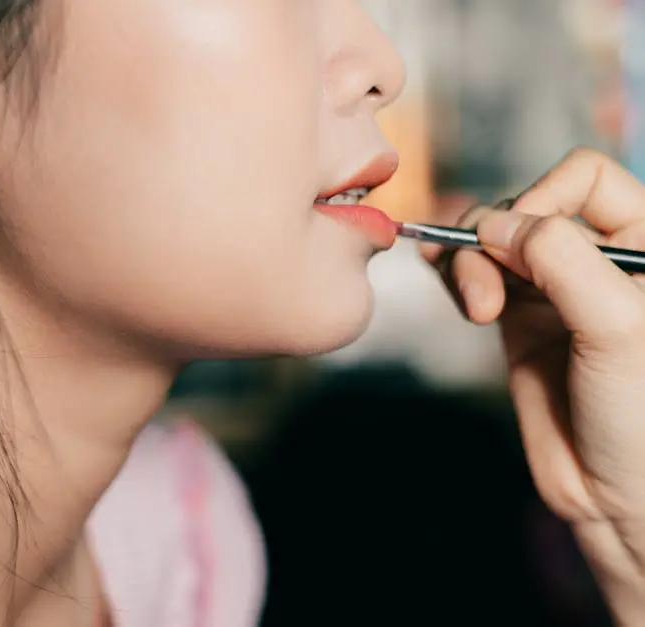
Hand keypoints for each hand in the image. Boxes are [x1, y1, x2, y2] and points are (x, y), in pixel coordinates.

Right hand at [422, 148, 644, 623]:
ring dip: (469, 261)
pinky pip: (477, 276)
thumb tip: (494, 225)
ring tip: (475, 310)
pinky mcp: (520, 321)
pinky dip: (454, 272)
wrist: (623, 497)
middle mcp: (599, 259)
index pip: (585, 178)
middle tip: (489, 295)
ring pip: (494, 240)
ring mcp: (556, 289)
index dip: (545, 199)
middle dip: (496, 240)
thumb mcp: (618, 325)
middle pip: (527, 206)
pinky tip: (442, 276)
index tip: (523, 247)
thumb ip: (560, 258)